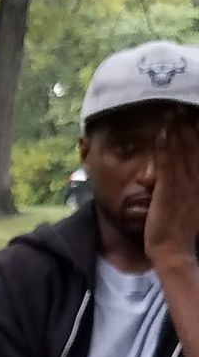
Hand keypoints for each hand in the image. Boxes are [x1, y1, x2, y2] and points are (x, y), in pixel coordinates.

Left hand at [145, 117, 198, 268]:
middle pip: (194, 146)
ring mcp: (183, 183)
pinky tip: (161, 130)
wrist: (173, 251)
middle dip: (190, 124)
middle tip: (184, 105)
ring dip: (177, 128)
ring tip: (173, 109)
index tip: (195, 117)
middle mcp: (195, 180)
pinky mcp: (169, 188)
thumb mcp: (190, 208)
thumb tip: (189, 189)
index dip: (197, 135)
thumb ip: (190, 193)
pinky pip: (167, 161)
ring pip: (182, 149)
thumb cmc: (178, 234)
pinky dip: (165, 144)